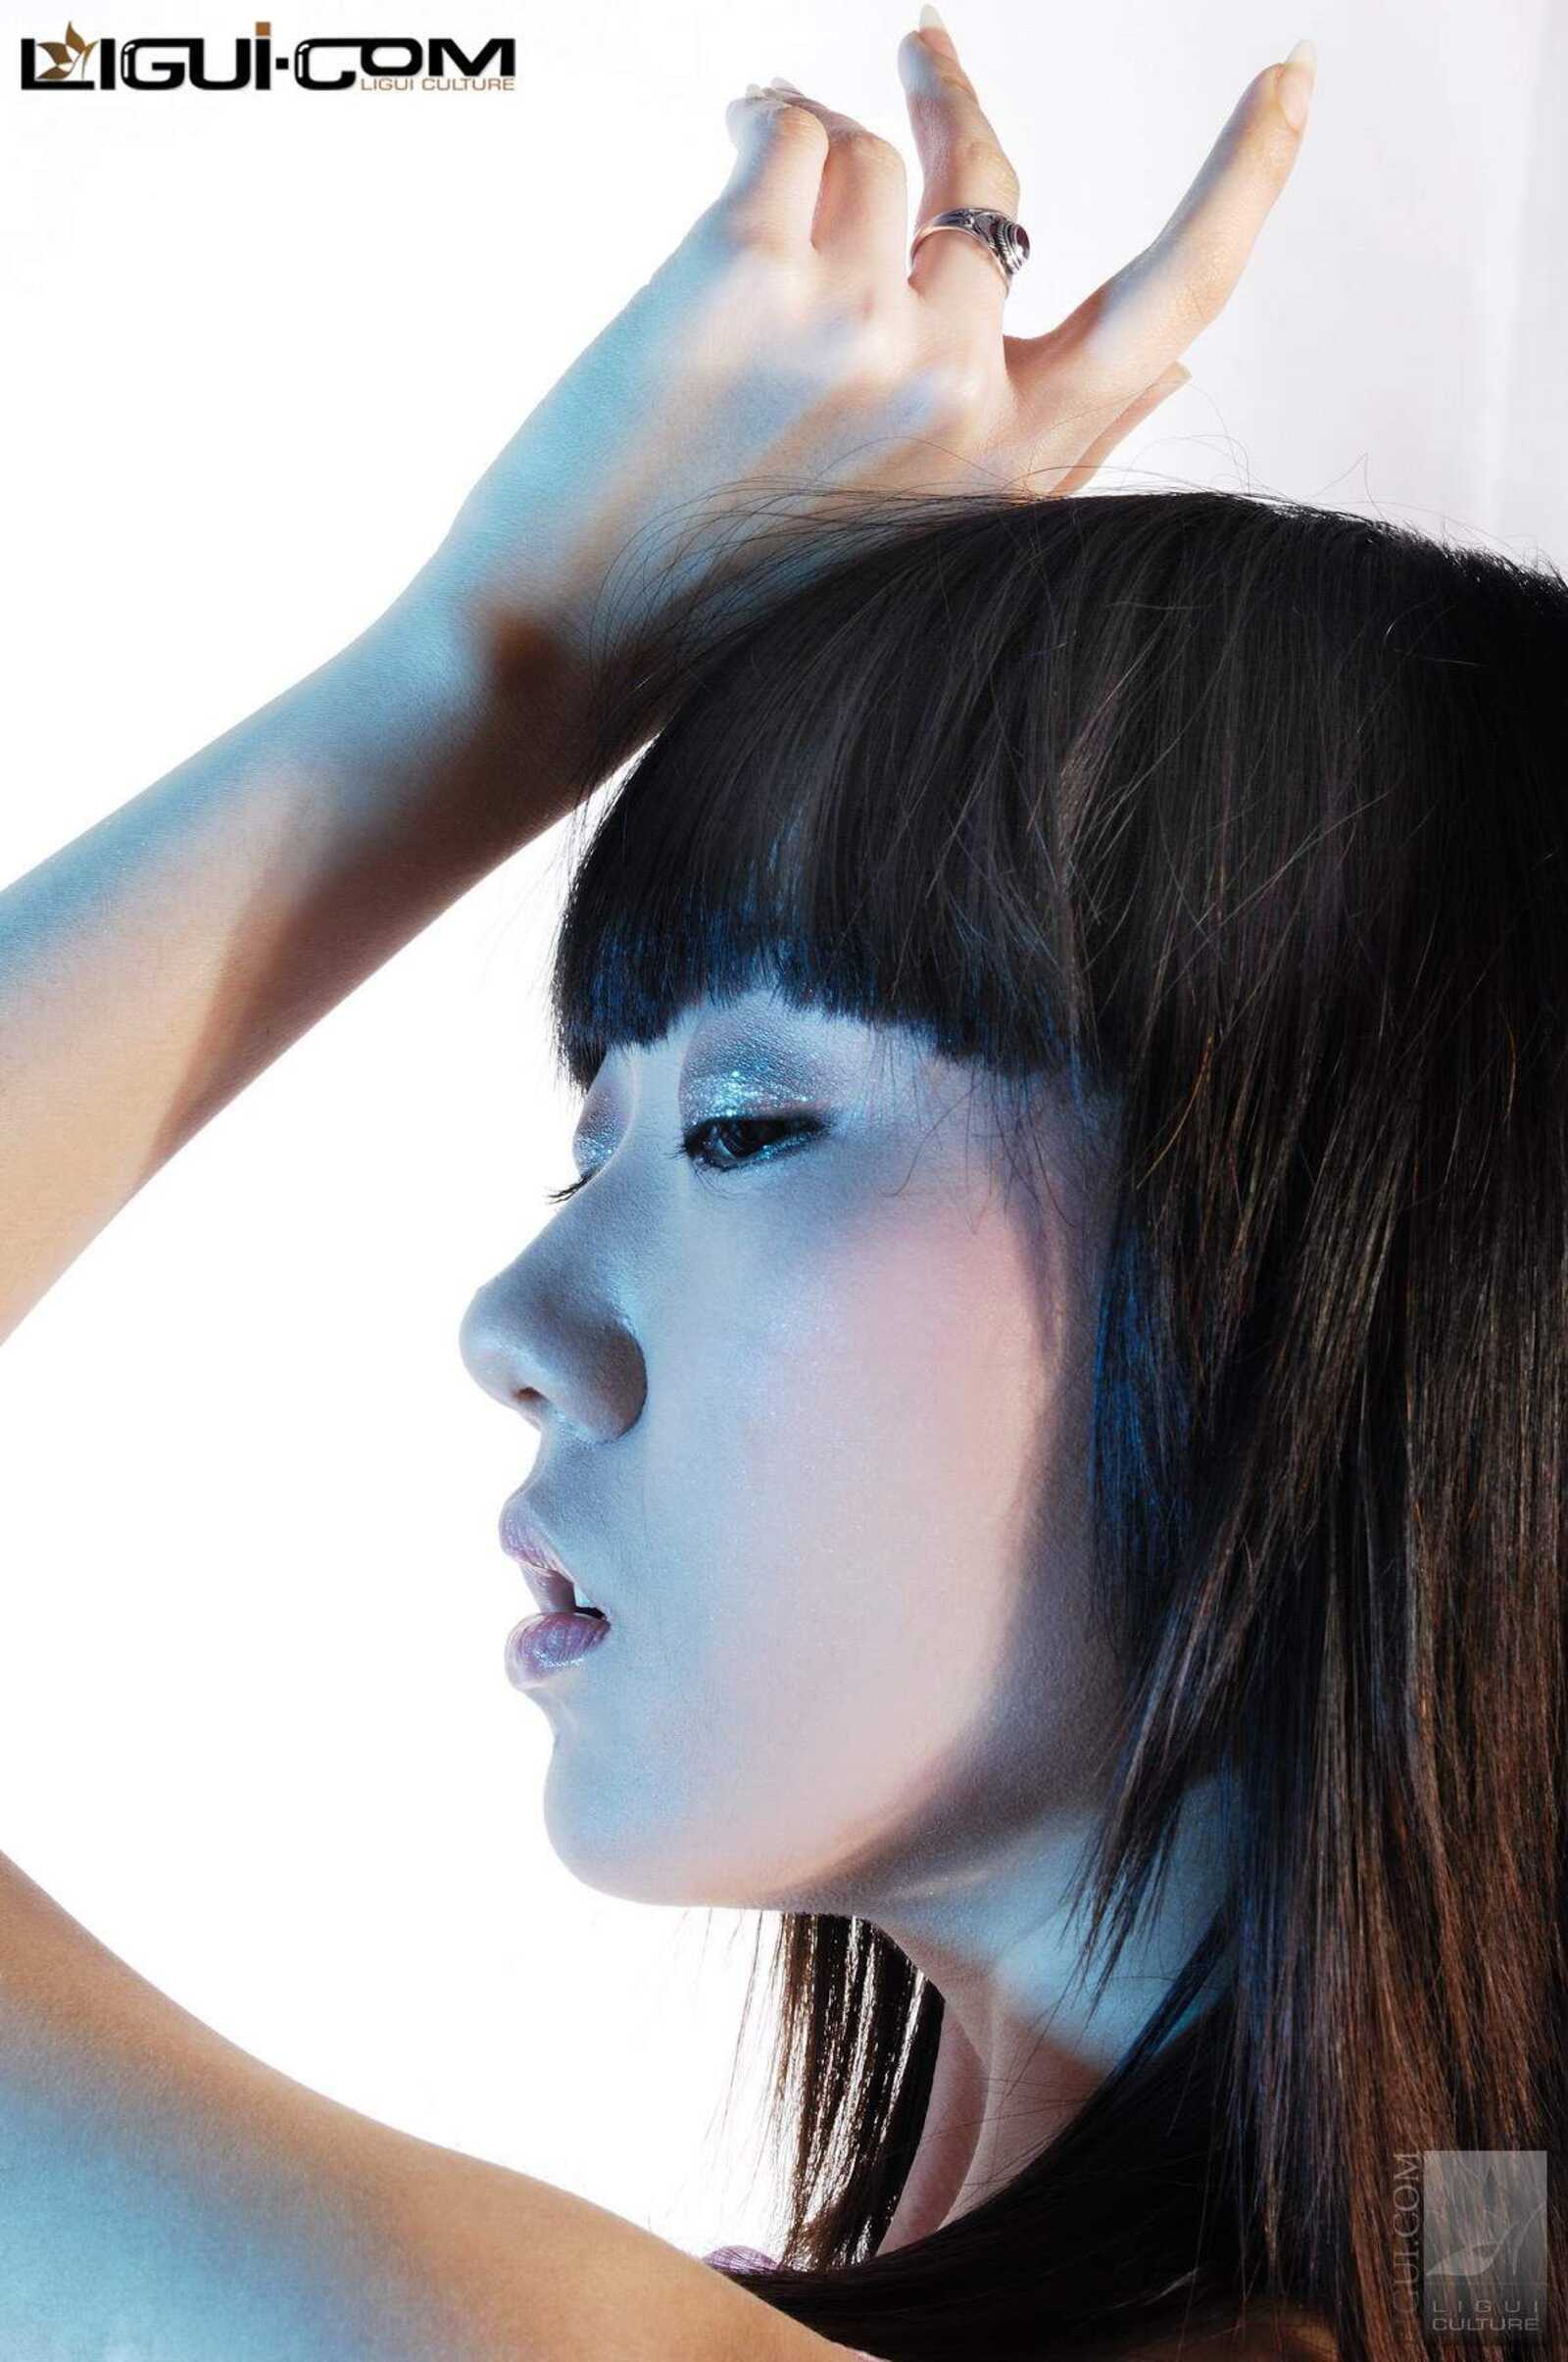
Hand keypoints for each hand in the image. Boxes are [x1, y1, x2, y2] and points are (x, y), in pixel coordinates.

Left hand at [422, 19, 1313, 747]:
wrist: (558, 657)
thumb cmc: (729, 612)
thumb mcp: (922, 554)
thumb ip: (1042, 452)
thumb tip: (1177, 364)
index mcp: (1009, 471)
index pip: (1175, 306)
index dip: (1249, 182)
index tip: (1290, 81)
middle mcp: (952, 395)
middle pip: (991, 191)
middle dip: (953, 108)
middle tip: (924, 51)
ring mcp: (852, 331)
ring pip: (881, 154)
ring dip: (826, 150)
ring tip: (764, 184)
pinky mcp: (741, 277)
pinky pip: (789, 128)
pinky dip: (760, 122)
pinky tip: (731, 149)